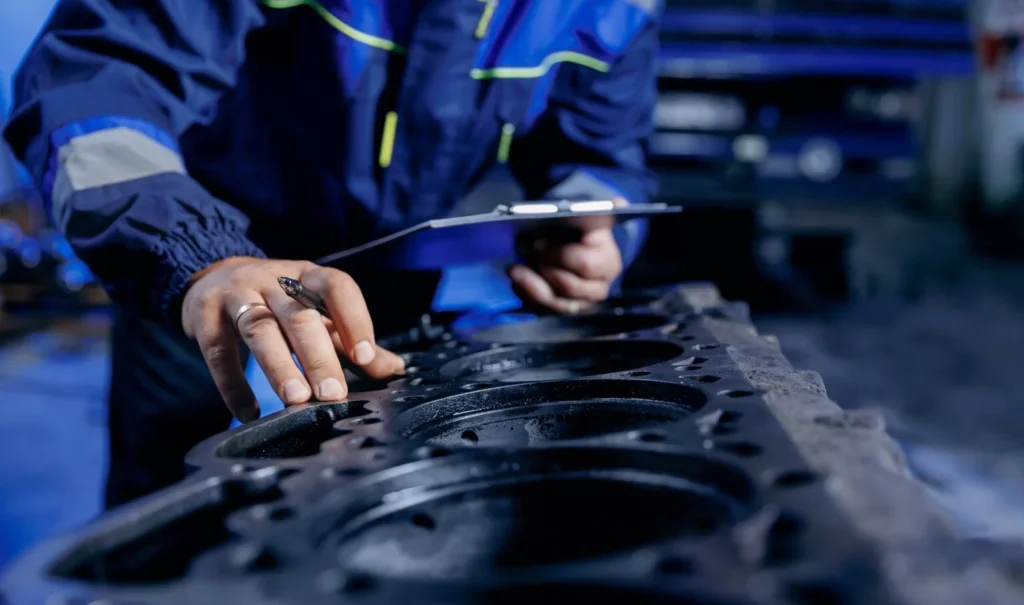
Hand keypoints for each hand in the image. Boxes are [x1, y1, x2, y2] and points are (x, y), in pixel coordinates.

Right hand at [181, 257, 404, 421]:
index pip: (337, 287)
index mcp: (308, 276)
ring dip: (279, 366)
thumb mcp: (316, 312)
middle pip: (299, 315)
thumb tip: (395, 369)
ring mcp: (237, 294)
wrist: (211, 279)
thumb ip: (351, 341)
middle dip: (318, 356)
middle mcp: (273, 279)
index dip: (354, 319)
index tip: (365, 356)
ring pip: (260, 329)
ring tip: (295, 399)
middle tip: (333, 393)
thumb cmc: (277, 302)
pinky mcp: (204, 316)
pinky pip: (218, 351)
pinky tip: (247, 411)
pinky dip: (232, 384)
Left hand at [508, 198, 626, 313]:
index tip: (536, 242)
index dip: (558, 255)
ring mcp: (580, 303)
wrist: (579, 251)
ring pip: (555, 303)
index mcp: (608, 263)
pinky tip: (516, 283)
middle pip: (569, 286)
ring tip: (514, 269)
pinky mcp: (562, 311)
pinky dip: (527, 297)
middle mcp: (598, 288)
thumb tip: (620, 203)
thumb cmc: (582, 234)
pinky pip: (542, 311)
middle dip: (543, 269)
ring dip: (531, 286)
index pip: (584, 263)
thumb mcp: (592, 219)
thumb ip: (603, 211)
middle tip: (523, 252)